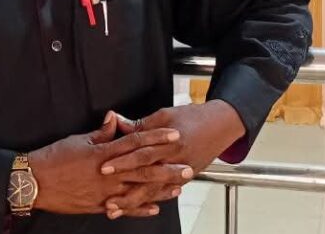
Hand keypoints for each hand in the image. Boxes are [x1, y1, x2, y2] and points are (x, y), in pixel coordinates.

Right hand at [27, 111, 181, 214]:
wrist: (35, 182)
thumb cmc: (54, 158)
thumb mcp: (77, 140)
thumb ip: (100, 133)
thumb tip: (114, 118)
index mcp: (103, 154)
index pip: (135, 143)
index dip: (156, 138)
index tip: (173, 134)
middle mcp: (108, 174)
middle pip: (143, 169)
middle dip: (167, 167)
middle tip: (187, 166)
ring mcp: (105, 192)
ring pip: (138, 191)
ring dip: (159, 189)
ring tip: (177, 187)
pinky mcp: (99, 206)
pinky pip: (124, 208)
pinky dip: (140, 208)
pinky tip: (154, 208)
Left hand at [101, 101, 245, 217]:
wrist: (220, 125)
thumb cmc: (192, 117)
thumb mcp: (164, 115)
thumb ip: (139, 124)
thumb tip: (115, 121)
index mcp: (169, 140)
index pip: (141, 152)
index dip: (121, 159)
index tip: (103, 166)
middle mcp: (175, 158)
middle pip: (146, 175)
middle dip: (124, 186)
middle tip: (105, 194)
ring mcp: (181, 171)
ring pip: (154, 190)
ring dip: (133, 201)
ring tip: (116, 209)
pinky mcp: (184, 178)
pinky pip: (164, 193)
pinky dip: (150, 202)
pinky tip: (137, 209)